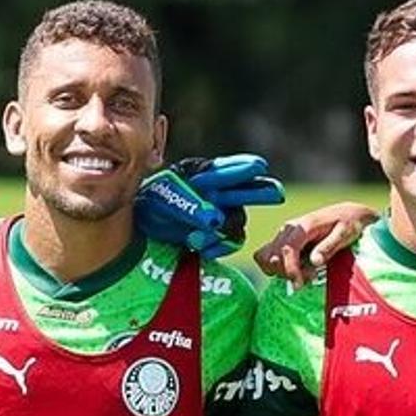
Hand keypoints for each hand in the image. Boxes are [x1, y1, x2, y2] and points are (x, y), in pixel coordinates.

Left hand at [133, 153, 283, 255]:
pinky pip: (229, 242)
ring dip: (221, 231)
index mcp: (203, 174)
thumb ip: (189, 206)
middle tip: (275, 192)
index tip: (257, 166)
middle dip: (261, 192)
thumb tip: (214, 220)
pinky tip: (202, 249)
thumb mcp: (163, 200)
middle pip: (246, 192)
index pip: (227, 169)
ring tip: (195, 239)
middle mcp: (217, 193)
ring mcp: (219, 214)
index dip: (242, 168)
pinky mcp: (217, 236)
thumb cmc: (148, 205)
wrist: (140, 229)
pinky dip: (218, 246)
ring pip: (236, 222)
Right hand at [251, 200, 377, 282]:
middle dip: (288, 273)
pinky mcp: (282, 239)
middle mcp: (289, 228)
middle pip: (275, 256)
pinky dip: (274, 266)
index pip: (287, 249)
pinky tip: (292, 269)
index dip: (290, 269)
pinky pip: (266, 255)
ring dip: (281, 271)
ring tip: (302, 273)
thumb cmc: (348, 223)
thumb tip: (314, 261)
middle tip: (309, 278)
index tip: (299, 284)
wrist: (346, 214)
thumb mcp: (344, 234)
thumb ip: (328, 247)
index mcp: (303, 226)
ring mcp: (283, 233)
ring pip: (267, 257)